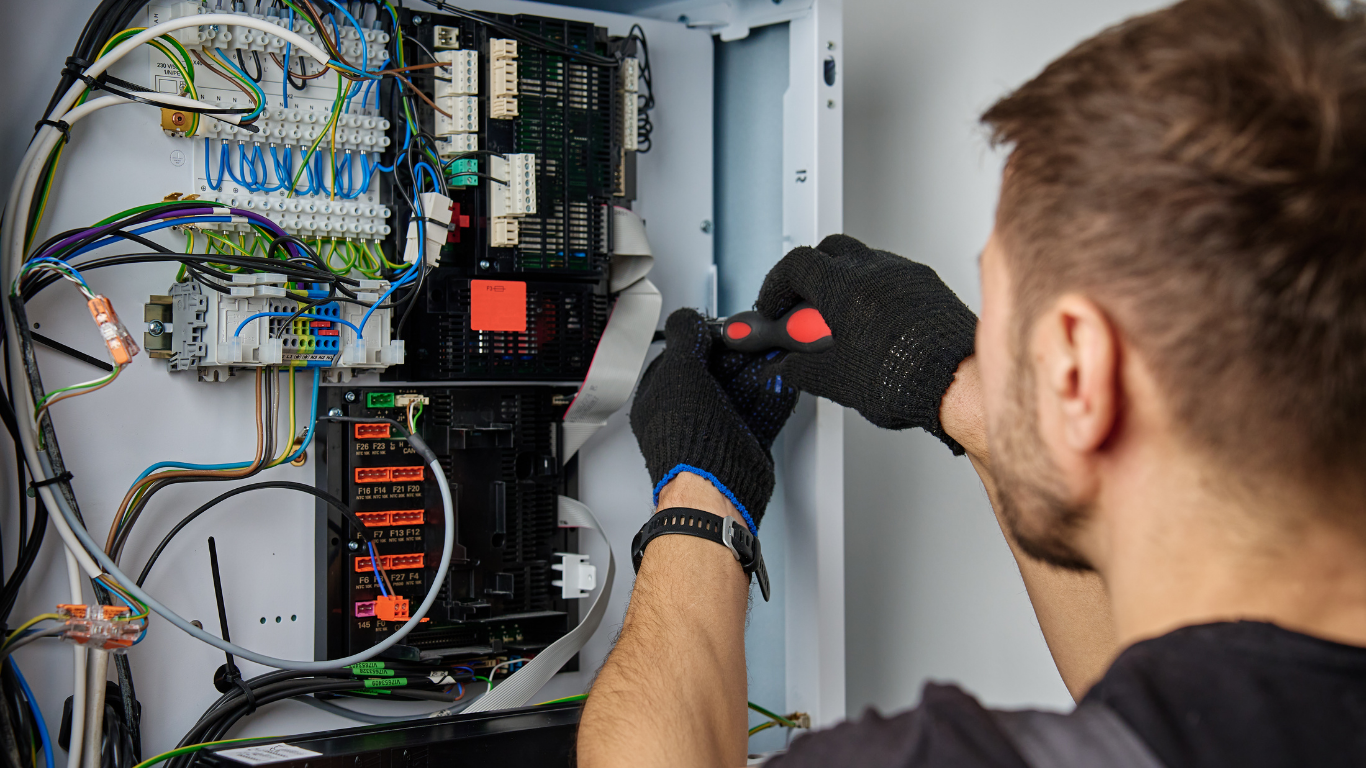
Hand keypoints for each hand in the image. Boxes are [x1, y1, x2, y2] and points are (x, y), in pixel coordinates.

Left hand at [630, 308, 798, 531]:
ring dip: (761, 370)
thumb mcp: (679, 371)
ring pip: (742, 390)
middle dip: (739, 354)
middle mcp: (687, 413)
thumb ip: (685, 338)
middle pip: (716, 371)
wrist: (715, 489)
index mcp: (660, 397)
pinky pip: (762, 410)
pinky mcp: (744, 442)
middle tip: (755, 339)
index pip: (681, 355)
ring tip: (774, 352)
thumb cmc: (687, 440)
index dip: (704, 338)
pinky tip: (783, 379)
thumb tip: (688, 318)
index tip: (725, 328)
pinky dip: (775, 394)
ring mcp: (716, 428)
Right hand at [756, 234, 976, 452]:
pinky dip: (874, 291)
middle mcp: (875, 270)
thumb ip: (800, 368)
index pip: (796, 265)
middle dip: (809, 275)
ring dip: (844, 282)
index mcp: (844, 287)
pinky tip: (874, 324)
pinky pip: (893, 275)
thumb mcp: (835, 379)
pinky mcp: (929, 285)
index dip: (777, 285)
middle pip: (829, 251)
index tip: (774, 306)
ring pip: (863, 260)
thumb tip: (788, 367)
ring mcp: (905, 274)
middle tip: (804, 308)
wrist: (957, 383)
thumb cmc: (905, 378)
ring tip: (841, 320)